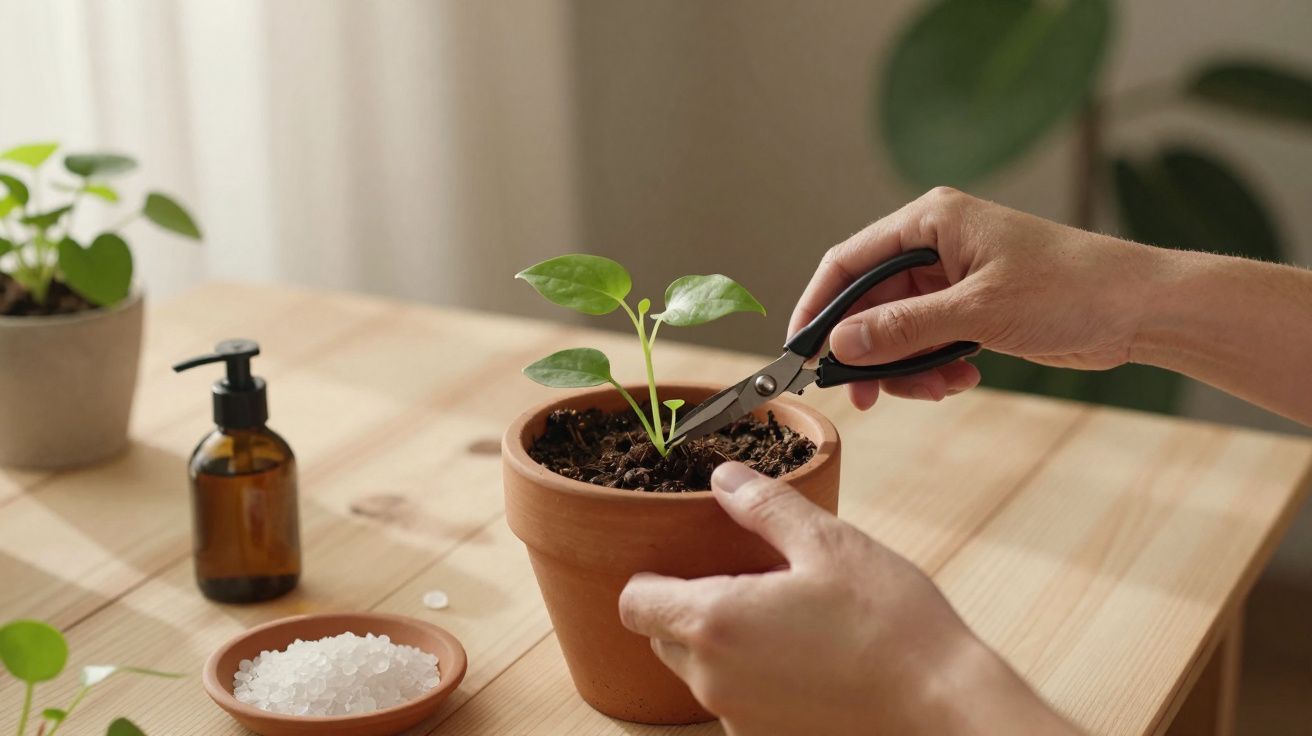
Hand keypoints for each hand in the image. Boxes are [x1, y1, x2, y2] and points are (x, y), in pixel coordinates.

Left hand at [618, 462, 1077, 735]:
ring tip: (784, 617)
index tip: (684, 561)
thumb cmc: (888, 621)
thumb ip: (764, 506)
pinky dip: (755, 679)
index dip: (650, 578)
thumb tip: (724, 478)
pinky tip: (806, 657)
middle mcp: (713, 679)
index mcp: (714, 621)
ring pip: (701, 673)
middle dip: (689, 607)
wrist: (941, 705)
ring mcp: (739, 718)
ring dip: (723, 644)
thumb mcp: (827, 543)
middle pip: (663, 637)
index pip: (635, 602)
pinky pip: (737, 703)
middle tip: (745, 580)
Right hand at [789, 187, 1155, 409]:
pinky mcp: (971, 309)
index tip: (800, 353)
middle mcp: (935, 246)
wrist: (1140, 309)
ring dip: (907, 367)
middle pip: (869, 303)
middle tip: (865, 396)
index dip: (818, 307)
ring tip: (939, 389)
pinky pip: (927, 343)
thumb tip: (840, 346)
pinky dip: (933, 368)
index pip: (849, 262)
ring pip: (897, 331)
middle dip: (868, 352)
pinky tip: (962, 380)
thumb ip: (903, 329)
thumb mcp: (978, 311)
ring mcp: (953, 279)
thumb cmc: (1070, 288)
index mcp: (930, 222)